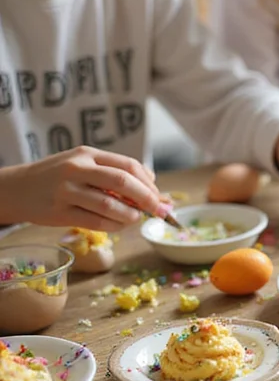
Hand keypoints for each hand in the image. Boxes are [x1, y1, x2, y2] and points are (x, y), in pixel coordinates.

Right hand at [0, 147, 161, 228]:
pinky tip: (119, 226)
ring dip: (130, 216)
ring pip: (110, 205)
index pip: (128, 165)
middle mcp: (78, 169)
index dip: (149, 182)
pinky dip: (114, 226)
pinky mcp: (60, 212)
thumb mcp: (80, 163)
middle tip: (159, 211)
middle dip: (147, 199)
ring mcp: (67, 191)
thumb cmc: (55, 177)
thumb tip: (151, 184)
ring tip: (136, 219)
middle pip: (123, 183)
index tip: (160, 196)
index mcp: (87, 153)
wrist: (15, 188)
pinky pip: (95, 222)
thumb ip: (111, 171)